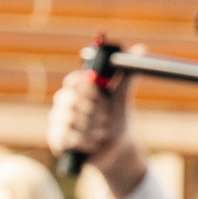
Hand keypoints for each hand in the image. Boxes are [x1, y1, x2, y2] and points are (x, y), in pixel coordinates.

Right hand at [49, 66, 148, 197]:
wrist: (114, 150)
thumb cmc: (115, 121)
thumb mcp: (121, 98)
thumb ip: (126, 76)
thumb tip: (141, 48)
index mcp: (77, 88)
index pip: (74, 81)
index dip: (89, 89)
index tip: (103, 96)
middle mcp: (63, 102)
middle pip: (72, 100)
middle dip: (95, 112)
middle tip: (106, 118)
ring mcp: (57, 121)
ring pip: (71, 119)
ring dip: (93, 128)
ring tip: (101, 132)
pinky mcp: (56, 140)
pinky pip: (69, 137)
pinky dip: (86, 141)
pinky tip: (93, 143)